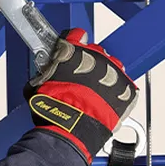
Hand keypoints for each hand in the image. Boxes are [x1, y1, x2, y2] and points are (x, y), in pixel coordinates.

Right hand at [23, 28, 138, 165]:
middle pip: (96, 51)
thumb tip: (45, 74)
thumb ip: (46, 72)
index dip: (73, 43)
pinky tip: (108, 101)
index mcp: (72, 51)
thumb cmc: (53, 109)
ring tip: (96, 91)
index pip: (77, 35)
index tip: (72, 51)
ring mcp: (113, 73)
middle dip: (90, 62)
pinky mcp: (126, 91)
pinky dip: (120, 93)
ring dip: (106, 76)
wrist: (70, 130)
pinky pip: (126, 87)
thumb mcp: (37, 84)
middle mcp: (95, 57)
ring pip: (113, 66)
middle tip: (81, 78)